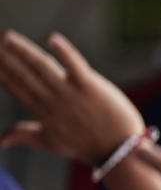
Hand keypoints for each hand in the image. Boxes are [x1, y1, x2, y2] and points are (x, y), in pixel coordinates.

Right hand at [0, 30, 143, 163]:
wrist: (119, 152)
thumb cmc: (87, 147)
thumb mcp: (50, 143)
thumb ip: (24, 135)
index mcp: (42, 113)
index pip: (16, 87)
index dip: (2, 72)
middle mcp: (53, 101)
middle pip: (24, 74)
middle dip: (6, 57)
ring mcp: (72, 93)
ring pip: (43, 67)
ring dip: (24, 50)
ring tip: (7, 37)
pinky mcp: (92, 87)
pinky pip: (76, 66)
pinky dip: (65, 52)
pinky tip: (51, 37)